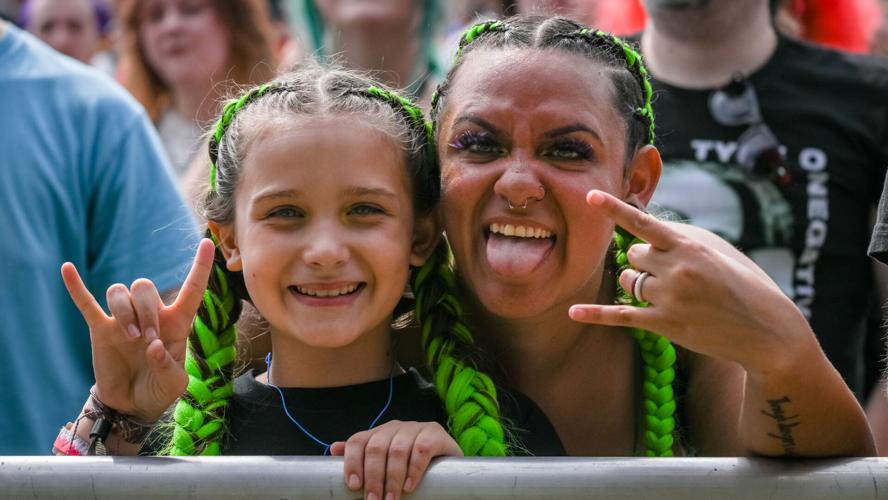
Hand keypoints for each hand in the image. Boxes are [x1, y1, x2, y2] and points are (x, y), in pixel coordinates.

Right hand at [61, 238, 214, 421]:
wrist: (132, 405)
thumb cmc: (159, 390)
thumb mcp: (174, 385)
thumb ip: (168, 366)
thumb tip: (153, 346)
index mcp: (177, 322)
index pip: (192, 288)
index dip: (201, 266)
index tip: (208, 242)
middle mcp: (150, 315)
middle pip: (145, 288)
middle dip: (148, 311)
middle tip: (148, 340)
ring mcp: (123, 320)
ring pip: (120, 292)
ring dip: (126, 312)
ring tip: (131, 337)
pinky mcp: (100, 330)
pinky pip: (86, 303)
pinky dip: (76, 287)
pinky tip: (67, 269)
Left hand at [330, 420, 461, 499]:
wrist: (446, 460)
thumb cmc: (410, 462)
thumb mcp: (385, 460)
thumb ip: (362, 456)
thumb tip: (333, 448)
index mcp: (379, 432)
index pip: (358, 441)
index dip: (352, 462)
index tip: (353, 486)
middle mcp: (395, 427)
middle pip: (376, 447)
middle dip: (373, 477)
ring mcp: (416, 428)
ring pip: (397, 450)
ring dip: (392, 478)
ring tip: (391, 499)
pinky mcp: (435, 434)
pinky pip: (421, 449)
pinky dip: (414, 469)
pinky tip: (410, 486)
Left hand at [569, 190, 812, 375]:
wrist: (766, 330)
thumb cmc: (744, 284)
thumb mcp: (717, 252)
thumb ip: (681, 239)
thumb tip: (646, 229)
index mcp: (688, 247)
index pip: (643, 223)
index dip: (614, 209)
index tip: (590, 197)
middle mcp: (675, 270)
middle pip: (632, 255)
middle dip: (641, 260)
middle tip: (666, 271)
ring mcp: (668, 298)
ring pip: (628, 280)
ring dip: (635, 282)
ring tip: (665, 292)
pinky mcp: (663, 324)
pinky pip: (620, 315)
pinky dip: (595, 313)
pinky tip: (573, 311)